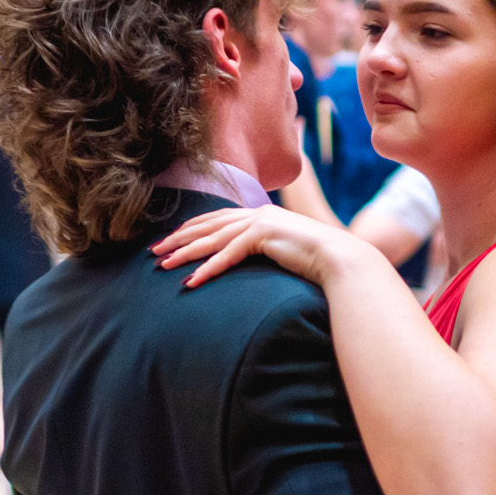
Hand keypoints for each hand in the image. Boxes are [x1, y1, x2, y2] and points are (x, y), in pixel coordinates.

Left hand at [152, 204, 367, 289]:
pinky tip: (192, 281)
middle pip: (207, 225)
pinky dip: (208, 268)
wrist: (341, 260)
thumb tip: (247, 262)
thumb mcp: (283, 252)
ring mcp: (260, 221)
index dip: (190, 230)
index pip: (216, 219)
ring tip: (163, 265)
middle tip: (154, 252)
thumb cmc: (316, 262)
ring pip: (212, 238)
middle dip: (178, 238)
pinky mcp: (264, 235)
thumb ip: (263, 251)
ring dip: (185, 253)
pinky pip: (228, 254)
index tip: (169, 241)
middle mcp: (257, 213)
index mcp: (260, 215)